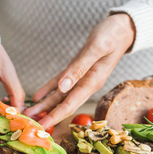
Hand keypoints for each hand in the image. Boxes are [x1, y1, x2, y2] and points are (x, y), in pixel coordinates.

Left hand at [24, 13, 135, 128]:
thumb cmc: (112, 35)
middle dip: (48, 115)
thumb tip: (63, 88)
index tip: (42, 126)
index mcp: (93, 81)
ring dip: (45, 105)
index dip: (56, 116)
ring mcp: (81, 77)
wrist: (123, 28)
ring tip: (29, 112)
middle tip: (30, 124)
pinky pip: (60, 83)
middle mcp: (87, 83)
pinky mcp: (77, 69)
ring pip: (60, 95)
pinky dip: (48, 90)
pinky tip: (37, 96)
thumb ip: (80, 68)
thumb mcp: (97, 48)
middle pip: (65, 104)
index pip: (71, 104)